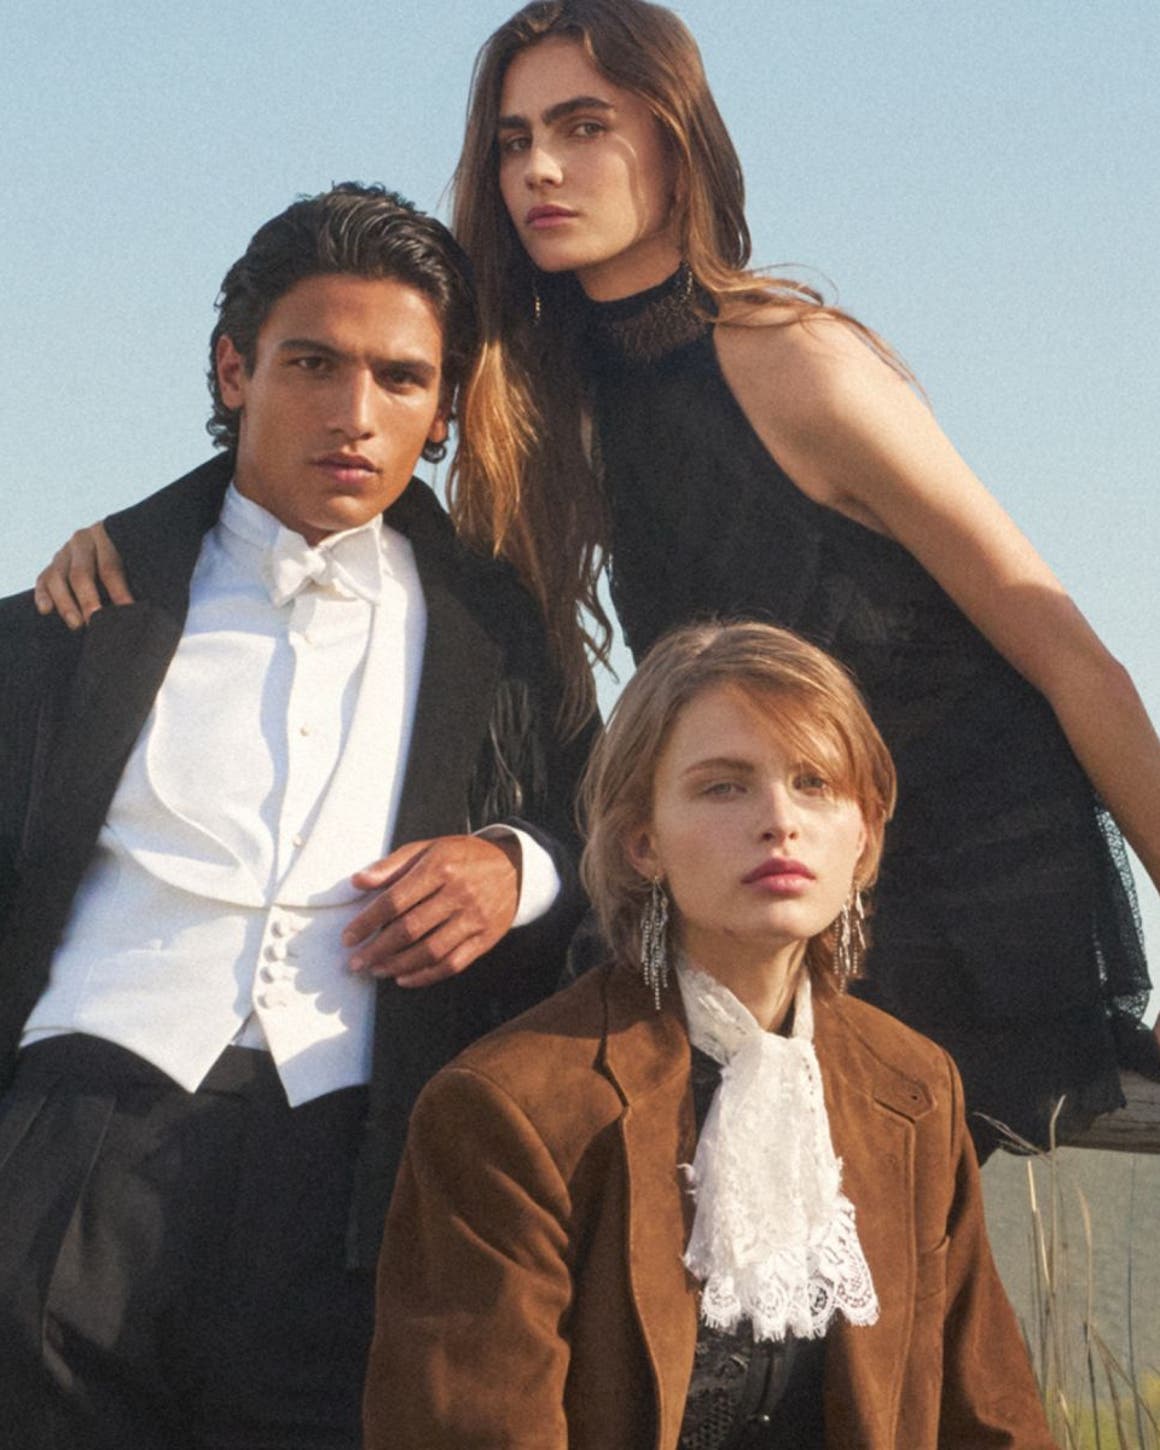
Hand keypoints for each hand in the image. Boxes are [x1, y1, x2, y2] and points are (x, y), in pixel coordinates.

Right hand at [34, 523, 131, 627]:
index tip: (126, 612)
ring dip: (66, 604)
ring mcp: (64, 552)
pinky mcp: (52, 565)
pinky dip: (43, 595)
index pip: (110, 567)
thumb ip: (138, 580)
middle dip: (88, 601)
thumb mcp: (137, 562)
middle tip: (97, 623)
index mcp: (108, 537)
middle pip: (81, 573)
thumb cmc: (133, 561)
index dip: (118, 592)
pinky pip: (43, 580)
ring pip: (58, 578)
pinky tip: (46, 610)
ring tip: (76, 625)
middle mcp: (83, 541)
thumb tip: (142, 609)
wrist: (116, 547)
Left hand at [343, 835, 520, 987]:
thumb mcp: (428, 848)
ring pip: (430, 951)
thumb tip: (357, 881)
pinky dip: (426, 976)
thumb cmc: (463, 857)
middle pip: (410, 930)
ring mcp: (474, 918)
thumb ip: (392, 865)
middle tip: (355, 962)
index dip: (367, 922)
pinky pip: (453, 964)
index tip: (348, 937)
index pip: (395, 900)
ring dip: (398, 966)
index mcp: (439, 867)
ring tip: (377, 970)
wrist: (514, 866)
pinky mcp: (485, 938)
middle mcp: (458, 893)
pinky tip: (405, 978)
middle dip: (377, 950)